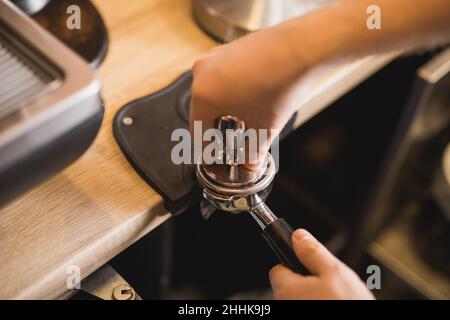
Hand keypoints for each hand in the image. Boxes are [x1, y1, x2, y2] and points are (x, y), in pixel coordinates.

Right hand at [190, 25, 317, 163]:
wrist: (301, 49)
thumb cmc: (279, 85)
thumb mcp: (264, 128)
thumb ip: (253, 152)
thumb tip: (250, 163)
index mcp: (203, 96)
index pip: (198, 131)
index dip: (207, 150)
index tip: (214, 158)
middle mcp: (203, 73)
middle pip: (202, 111)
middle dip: (216, 130)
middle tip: (229, 144)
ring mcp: (216, 57)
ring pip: (213, 92)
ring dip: (224, 110)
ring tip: (245, 122)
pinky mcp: (230, 48)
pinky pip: (224, 77)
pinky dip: (232, 92)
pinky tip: (252, 99)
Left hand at [269, 229, 374, 299]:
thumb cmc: (347, 308)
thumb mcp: (335, 272)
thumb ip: (313, 252)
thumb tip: (298, 236)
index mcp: (286, 288)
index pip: (278, 269)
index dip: (295, 265)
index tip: (310, 268)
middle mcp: (284, 305)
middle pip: (289, 287)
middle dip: (307, 285)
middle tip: (331, 288)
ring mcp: (290, 317)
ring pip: (300, 301)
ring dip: (314, 299)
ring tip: (336, 302)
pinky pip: (306, 307)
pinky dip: (318, 306)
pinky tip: (335, 307)